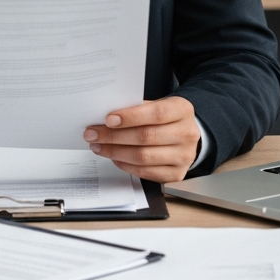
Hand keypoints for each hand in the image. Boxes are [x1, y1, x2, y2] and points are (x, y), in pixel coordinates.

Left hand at [83, 96, 200, 182]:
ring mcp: (184, 157)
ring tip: (98, 146)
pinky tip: (114, 157)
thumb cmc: (166, 117)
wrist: (186, 134)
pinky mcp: (177, 174)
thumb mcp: (157, 105)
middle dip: (114, 136)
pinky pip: (146, 172)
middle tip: (92, 134)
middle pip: (146, 137)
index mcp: (183, 110)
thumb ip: (137, 109)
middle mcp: (187, 134)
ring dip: (115, 152)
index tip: (108, 119)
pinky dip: (126, 165)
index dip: (130, 117)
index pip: (156, 113)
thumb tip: (106, 118)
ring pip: (143, 157)